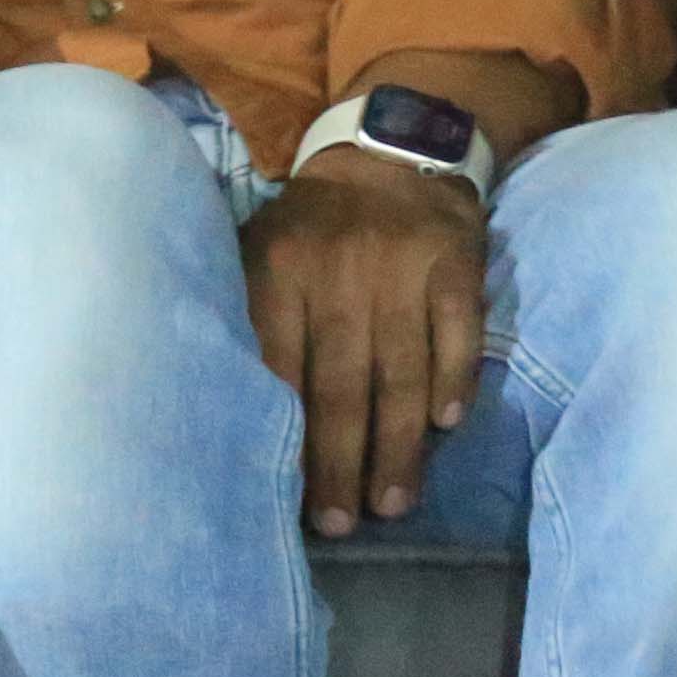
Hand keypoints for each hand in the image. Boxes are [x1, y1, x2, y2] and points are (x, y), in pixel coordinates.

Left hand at [245, 145, 490, 532]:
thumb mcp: (257, 248)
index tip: (278, 494)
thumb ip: (245, 313)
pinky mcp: (457, 269)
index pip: (276, 364)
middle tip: (339, 524)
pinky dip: (454, 383)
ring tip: (391, 504)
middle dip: (338, 460)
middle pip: (339, 383)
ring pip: (401, 373)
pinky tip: (446, 429)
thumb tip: (219, 403)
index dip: (280, 433)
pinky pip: (457, 337)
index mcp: (276, 269)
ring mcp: (401, 271)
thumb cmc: (310, 225)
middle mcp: (338, 272)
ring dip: (398, 446)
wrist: (389, 153)